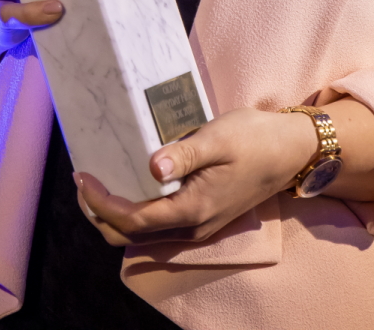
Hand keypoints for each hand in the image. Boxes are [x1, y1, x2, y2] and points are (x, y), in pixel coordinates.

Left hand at [74, 107, 316, 245]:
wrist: (291, 152)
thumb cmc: (255, 138)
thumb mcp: (218, 138)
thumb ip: (184, 153)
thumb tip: (152, 166)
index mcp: (192, 210)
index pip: (132, 220)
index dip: (101, 203)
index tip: (81, 175)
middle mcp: (192, 227)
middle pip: (131, 236)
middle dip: (99, 214)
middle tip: (82, 180)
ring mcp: (198, 225)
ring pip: (143, 234)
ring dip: (115, 213)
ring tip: (97, 181)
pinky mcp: (202, 216)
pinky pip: (157, 224)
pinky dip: (134, 210)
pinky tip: (128, 182)